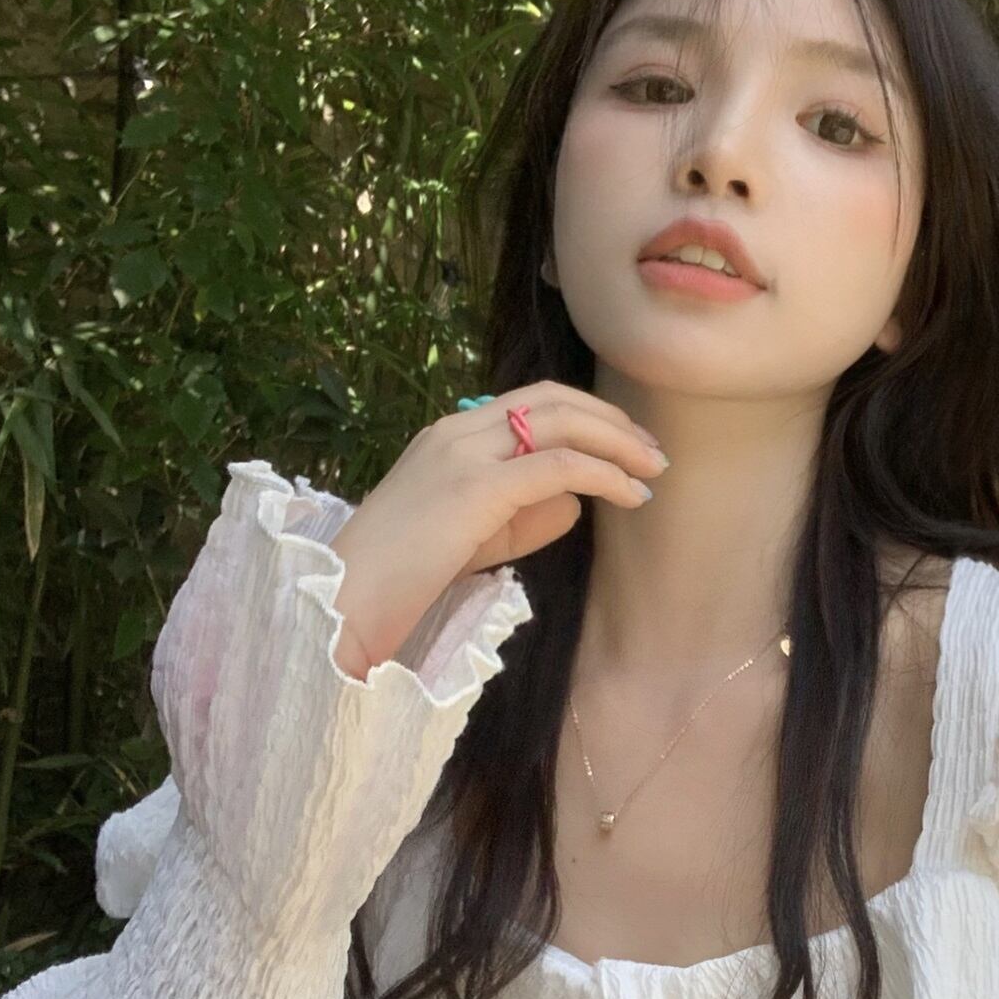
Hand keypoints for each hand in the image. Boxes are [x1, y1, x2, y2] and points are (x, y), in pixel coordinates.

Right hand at [325, 384, 667, 674]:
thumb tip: (578, 501)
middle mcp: (457, 430)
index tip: (627, 442)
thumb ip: (522, 514)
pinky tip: (630, 495)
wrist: (345, 597)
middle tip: (653, 452)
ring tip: (652, 471)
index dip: (588, 414)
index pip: (532, 402)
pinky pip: (559, 466)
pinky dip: (604, 475)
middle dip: (611, 422)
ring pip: (560, 423)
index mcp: (449, 434)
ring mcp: (465, 454)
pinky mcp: (477, 489)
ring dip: (616, 443)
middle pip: (553, 401)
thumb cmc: (404, 576)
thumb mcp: (472, 535)